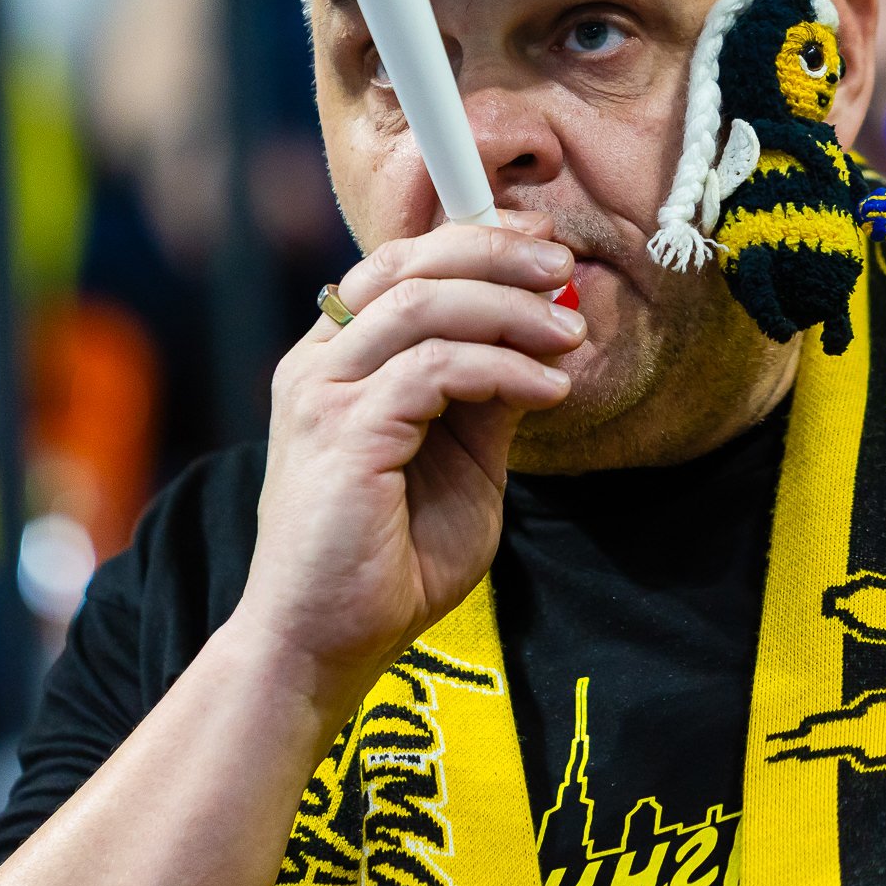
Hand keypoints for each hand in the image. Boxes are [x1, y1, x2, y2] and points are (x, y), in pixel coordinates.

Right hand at [233, 211, 581, 694]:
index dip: (472, 239)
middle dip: (494, 252)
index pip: (398, 266)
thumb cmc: (388, 563)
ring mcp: (320, 394)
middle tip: (563, 267)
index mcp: (334, 362)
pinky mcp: (340, 433)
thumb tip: (544, 335)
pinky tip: (549, 389)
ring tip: (569, 334)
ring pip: (421, 305)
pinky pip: (434, 369)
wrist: (324, 646)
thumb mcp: (462, 464)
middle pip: (406, 266)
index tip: (542, 245)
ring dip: (508, 308)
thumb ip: (489, 400)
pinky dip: (502, 367)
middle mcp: (316, 365)